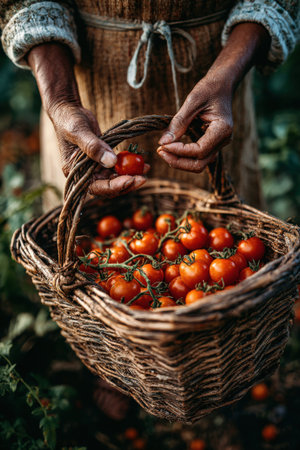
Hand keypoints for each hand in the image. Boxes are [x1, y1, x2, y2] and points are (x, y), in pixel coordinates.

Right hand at [27, 43, 146, 195]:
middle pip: (109, 187)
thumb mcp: (79, 131)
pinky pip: (118, 168)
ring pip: (116, 178)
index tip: (130, 180)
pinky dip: (130, 167)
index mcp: (76, 173)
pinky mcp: (103, 161)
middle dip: (127, 184)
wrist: (69, 111)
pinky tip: (143, 163)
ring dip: (131, 176)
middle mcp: (86, 174)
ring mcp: (95, 168)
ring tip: (146, 169)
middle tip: (143, 179)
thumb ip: (94, 147)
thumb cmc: (68, 120)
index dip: (115, 186)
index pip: (97, 187)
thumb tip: (112, 162)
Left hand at [157, 77, 232, 171]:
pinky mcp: (211, 144)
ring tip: (163, 150)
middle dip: (178, 161)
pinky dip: (183, 156)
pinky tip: (170, 148)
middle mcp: (223, 141)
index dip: (180, 151)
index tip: (163, 145)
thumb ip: (178, 122)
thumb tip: (163, 142)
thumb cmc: (209, 88)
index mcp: (223, 129)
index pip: (200, 150)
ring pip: (198, 164)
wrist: (222, 84)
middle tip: (160, 152)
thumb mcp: (192, 101)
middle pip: (199, 164)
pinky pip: (197, 157)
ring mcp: (218, 144)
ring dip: (179, 161)